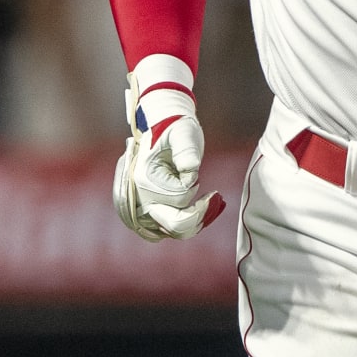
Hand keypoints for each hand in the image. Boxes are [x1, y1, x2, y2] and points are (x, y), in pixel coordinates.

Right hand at [112, 56, 225, 241]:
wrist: (165, 125)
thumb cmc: (175, 127)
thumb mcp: (183, 132)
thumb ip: (186, 150)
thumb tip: (190, 169)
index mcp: (144, 178)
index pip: (177, 198)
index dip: (193, 187)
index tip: (199, 176)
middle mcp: (140, 196)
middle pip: (172, 223)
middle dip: (197, 216)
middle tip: (216, 200)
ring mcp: (145, 204)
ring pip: (171, 231)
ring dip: (194, 223)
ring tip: (211, 205)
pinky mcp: (152, 208)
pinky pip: (168, 229)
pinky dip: (186, 225)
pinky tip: (201, 212)